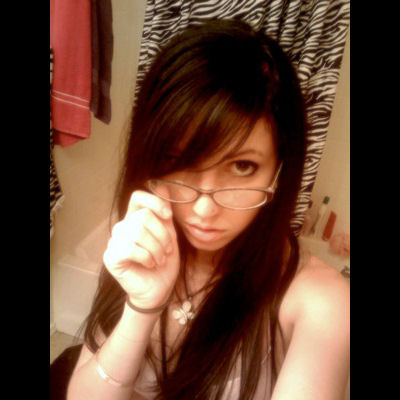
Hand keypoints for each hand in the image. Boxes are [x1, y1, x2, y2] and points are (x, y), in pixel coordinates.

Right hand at [103, 190, 179, 308]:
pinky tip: (149, 264)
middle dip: (162, 235)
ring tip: (160, 260)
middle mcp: (123, 227)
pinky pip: (129, 247)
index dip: (154, 202)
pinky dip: (146, 257)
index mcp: (136, 219)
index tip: (168, 217)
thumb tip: (163, 186)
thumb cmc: (164, 263)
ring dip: (156, 248)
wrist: (158, 289)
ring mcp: (115, 241)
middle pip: (143, 216)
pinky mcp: (111, 256)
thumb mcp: (169, 236)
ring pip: (138, 231)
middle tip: (167, 251)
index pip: (137, 197)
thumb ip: (165, 215)